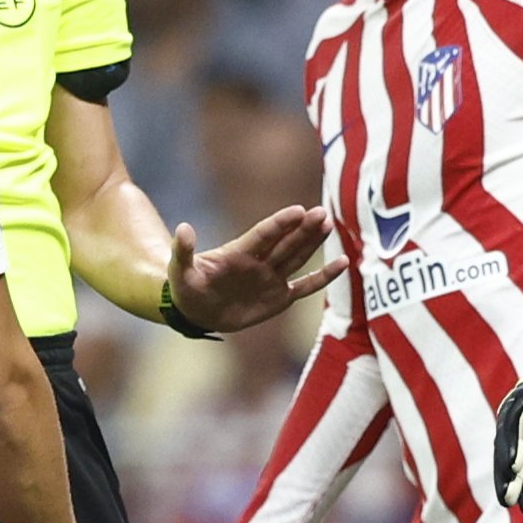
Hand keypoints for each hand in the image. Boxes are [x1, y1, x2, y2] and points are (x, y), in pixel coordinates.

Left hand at [167, 207, 336, 334]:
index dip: (280, 223)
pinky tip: (342, 263)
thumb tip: (182, 228)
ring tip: (328, 224)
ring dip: (313, 242)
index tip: (297, 210)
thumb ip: (183, 251)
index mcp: (238, 253)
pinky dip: (323, 277)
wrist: (196, 311)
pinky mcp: (280, 297)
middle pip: (285, 242)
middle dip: (303, 229)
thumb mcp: (181, 271)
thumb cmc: (187, 288)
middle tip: (321, 212)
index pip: (264, 234)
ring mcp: (271, 278)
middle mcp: (259, 262)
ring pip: (297, 257)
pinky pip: (306, 286)